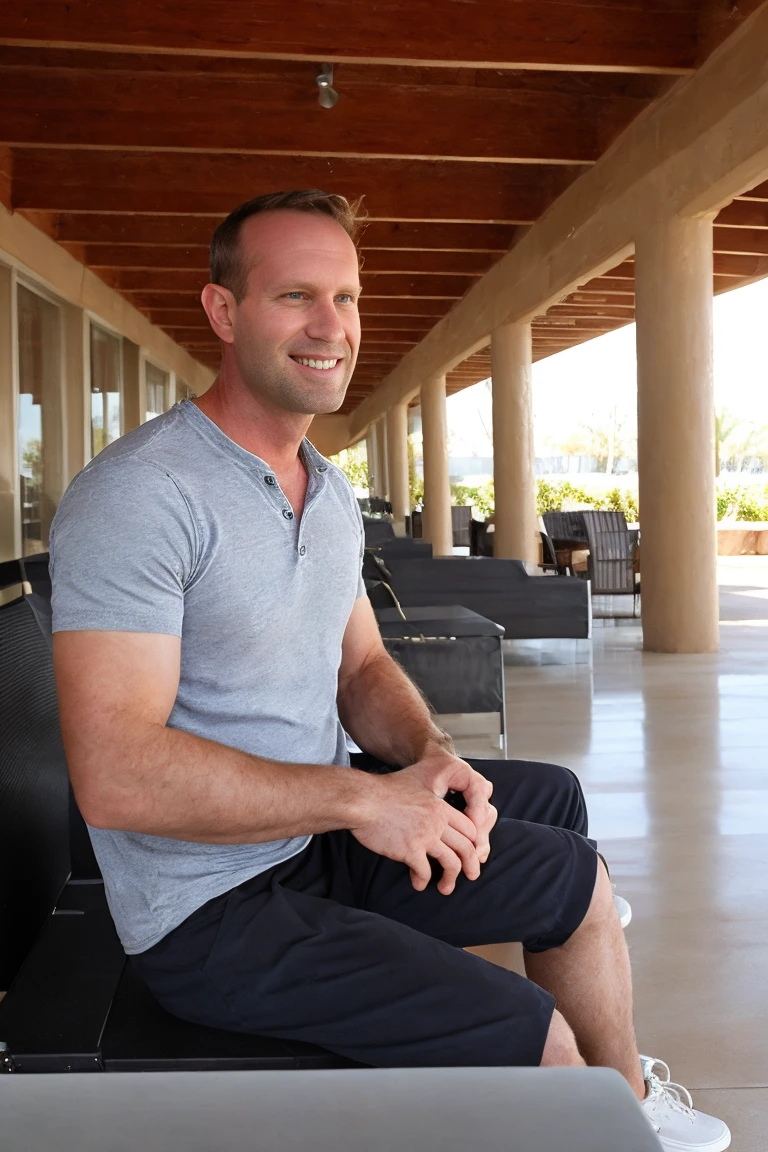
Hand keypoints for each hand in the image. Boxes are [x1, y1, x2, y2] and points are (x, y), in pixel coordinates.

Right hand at [349, 766, 484, 894]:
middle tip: (472, 875)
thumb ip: (428, 797)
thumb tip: (429, 806)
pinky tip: (418, 884)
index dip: (473, 841)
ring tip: (446, 888)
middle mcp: (437, 822)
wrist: (363, 800)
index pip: (469, 828)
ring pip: (451, 863)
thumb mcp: (415, 784)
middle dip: (472, 864)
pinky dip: (423, 881)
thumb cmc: (383, 791)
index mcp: (440, 806)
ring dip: (451, 878)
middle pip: (466, 847)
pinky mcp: (410, 850)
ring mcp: (425, 837)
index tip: (470, 852)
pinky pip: (424, 872)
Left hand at [410, 749, 496, 865]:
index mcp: (468, 776)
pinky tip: (477, 857)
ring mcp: (480, 800)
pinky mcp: (477, 809)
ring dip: (481, 841)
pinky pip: (482, 825)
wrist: (431, 765)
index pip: (478, 796)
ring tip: (475, 860)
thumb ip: (437, 794)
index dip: (476, 816)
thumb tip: (443, 816)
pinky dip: (479, 841)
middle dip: (480, 836)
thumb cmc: (428, 772)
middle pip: (486, 813)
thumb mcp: (428, 778)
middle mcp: (479, 788)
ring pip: (487, 822)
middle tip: (474, 856)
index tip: (471, 836)